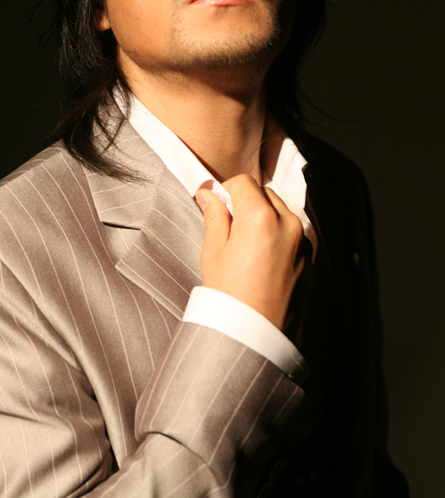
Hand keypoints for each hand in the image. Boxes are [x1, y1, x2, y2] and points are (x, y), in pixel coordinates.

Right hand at [196, 175, 314, 336]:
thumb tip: (210, 195)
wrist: (254, 338)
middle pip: (265, 194)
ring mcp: (302, 241)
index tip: (218, 204)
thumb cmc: (229, 297)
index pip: (243, 183)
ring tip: (247, 246)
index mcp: (260, 217)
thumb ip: (215, 217)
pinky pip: (294, 234)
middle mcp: (287, 223)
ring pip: (282, 212)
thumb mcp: (213, 253)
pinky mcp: (311, 258)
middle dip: (247, 203)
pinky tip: (263, 259)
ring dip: (265, 218)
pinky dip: (279, 236)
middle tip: (230, 228)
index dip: (227, 191)